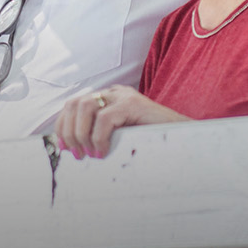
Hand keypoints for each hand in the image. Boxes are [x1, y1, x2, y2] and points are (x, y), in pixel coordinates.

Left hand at [54, 86, 189, 158]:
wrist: (184, 139)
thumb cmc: (151, 142)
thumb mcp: (120, 137)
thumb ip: (100, 136)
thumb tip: (73, 149)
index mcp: (108, 99)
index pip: (74, 105)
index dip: (63, 126)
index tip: (64, 148)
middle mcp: (113, 93)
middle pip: (75, 103)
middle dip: (69, 131)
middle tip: (77, 154)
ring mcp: (123, 96)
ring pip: (85, 106)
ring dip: (81, 133)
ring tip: (89, 154)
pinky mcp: (133, 103)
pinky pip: (104, 118)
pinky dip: (98, 137)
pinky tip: (102, 151)